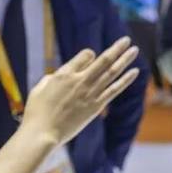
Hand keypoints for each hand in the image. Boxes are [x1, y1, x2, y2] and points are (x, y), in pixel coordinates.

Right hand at [21, 37, 139, 146]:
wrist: (42, 132)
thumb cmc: (37, 111)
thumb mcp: (40, 88)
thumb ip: (54, 78)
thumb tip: (63, 74)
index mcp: (65, 73)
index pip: (86, 55)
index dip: (90, 54)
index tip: (91, 58)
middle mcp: (80, 80)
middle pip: (103, 60)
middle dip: (116, 49)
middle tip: (127, 40)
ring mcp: (90, 93)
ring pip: (112, 73)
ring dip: (125, 60)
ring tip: (135, 50)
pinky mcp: (96, 106)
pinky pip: (114, 90)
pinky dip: (126, 80)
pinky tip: (135, 72)